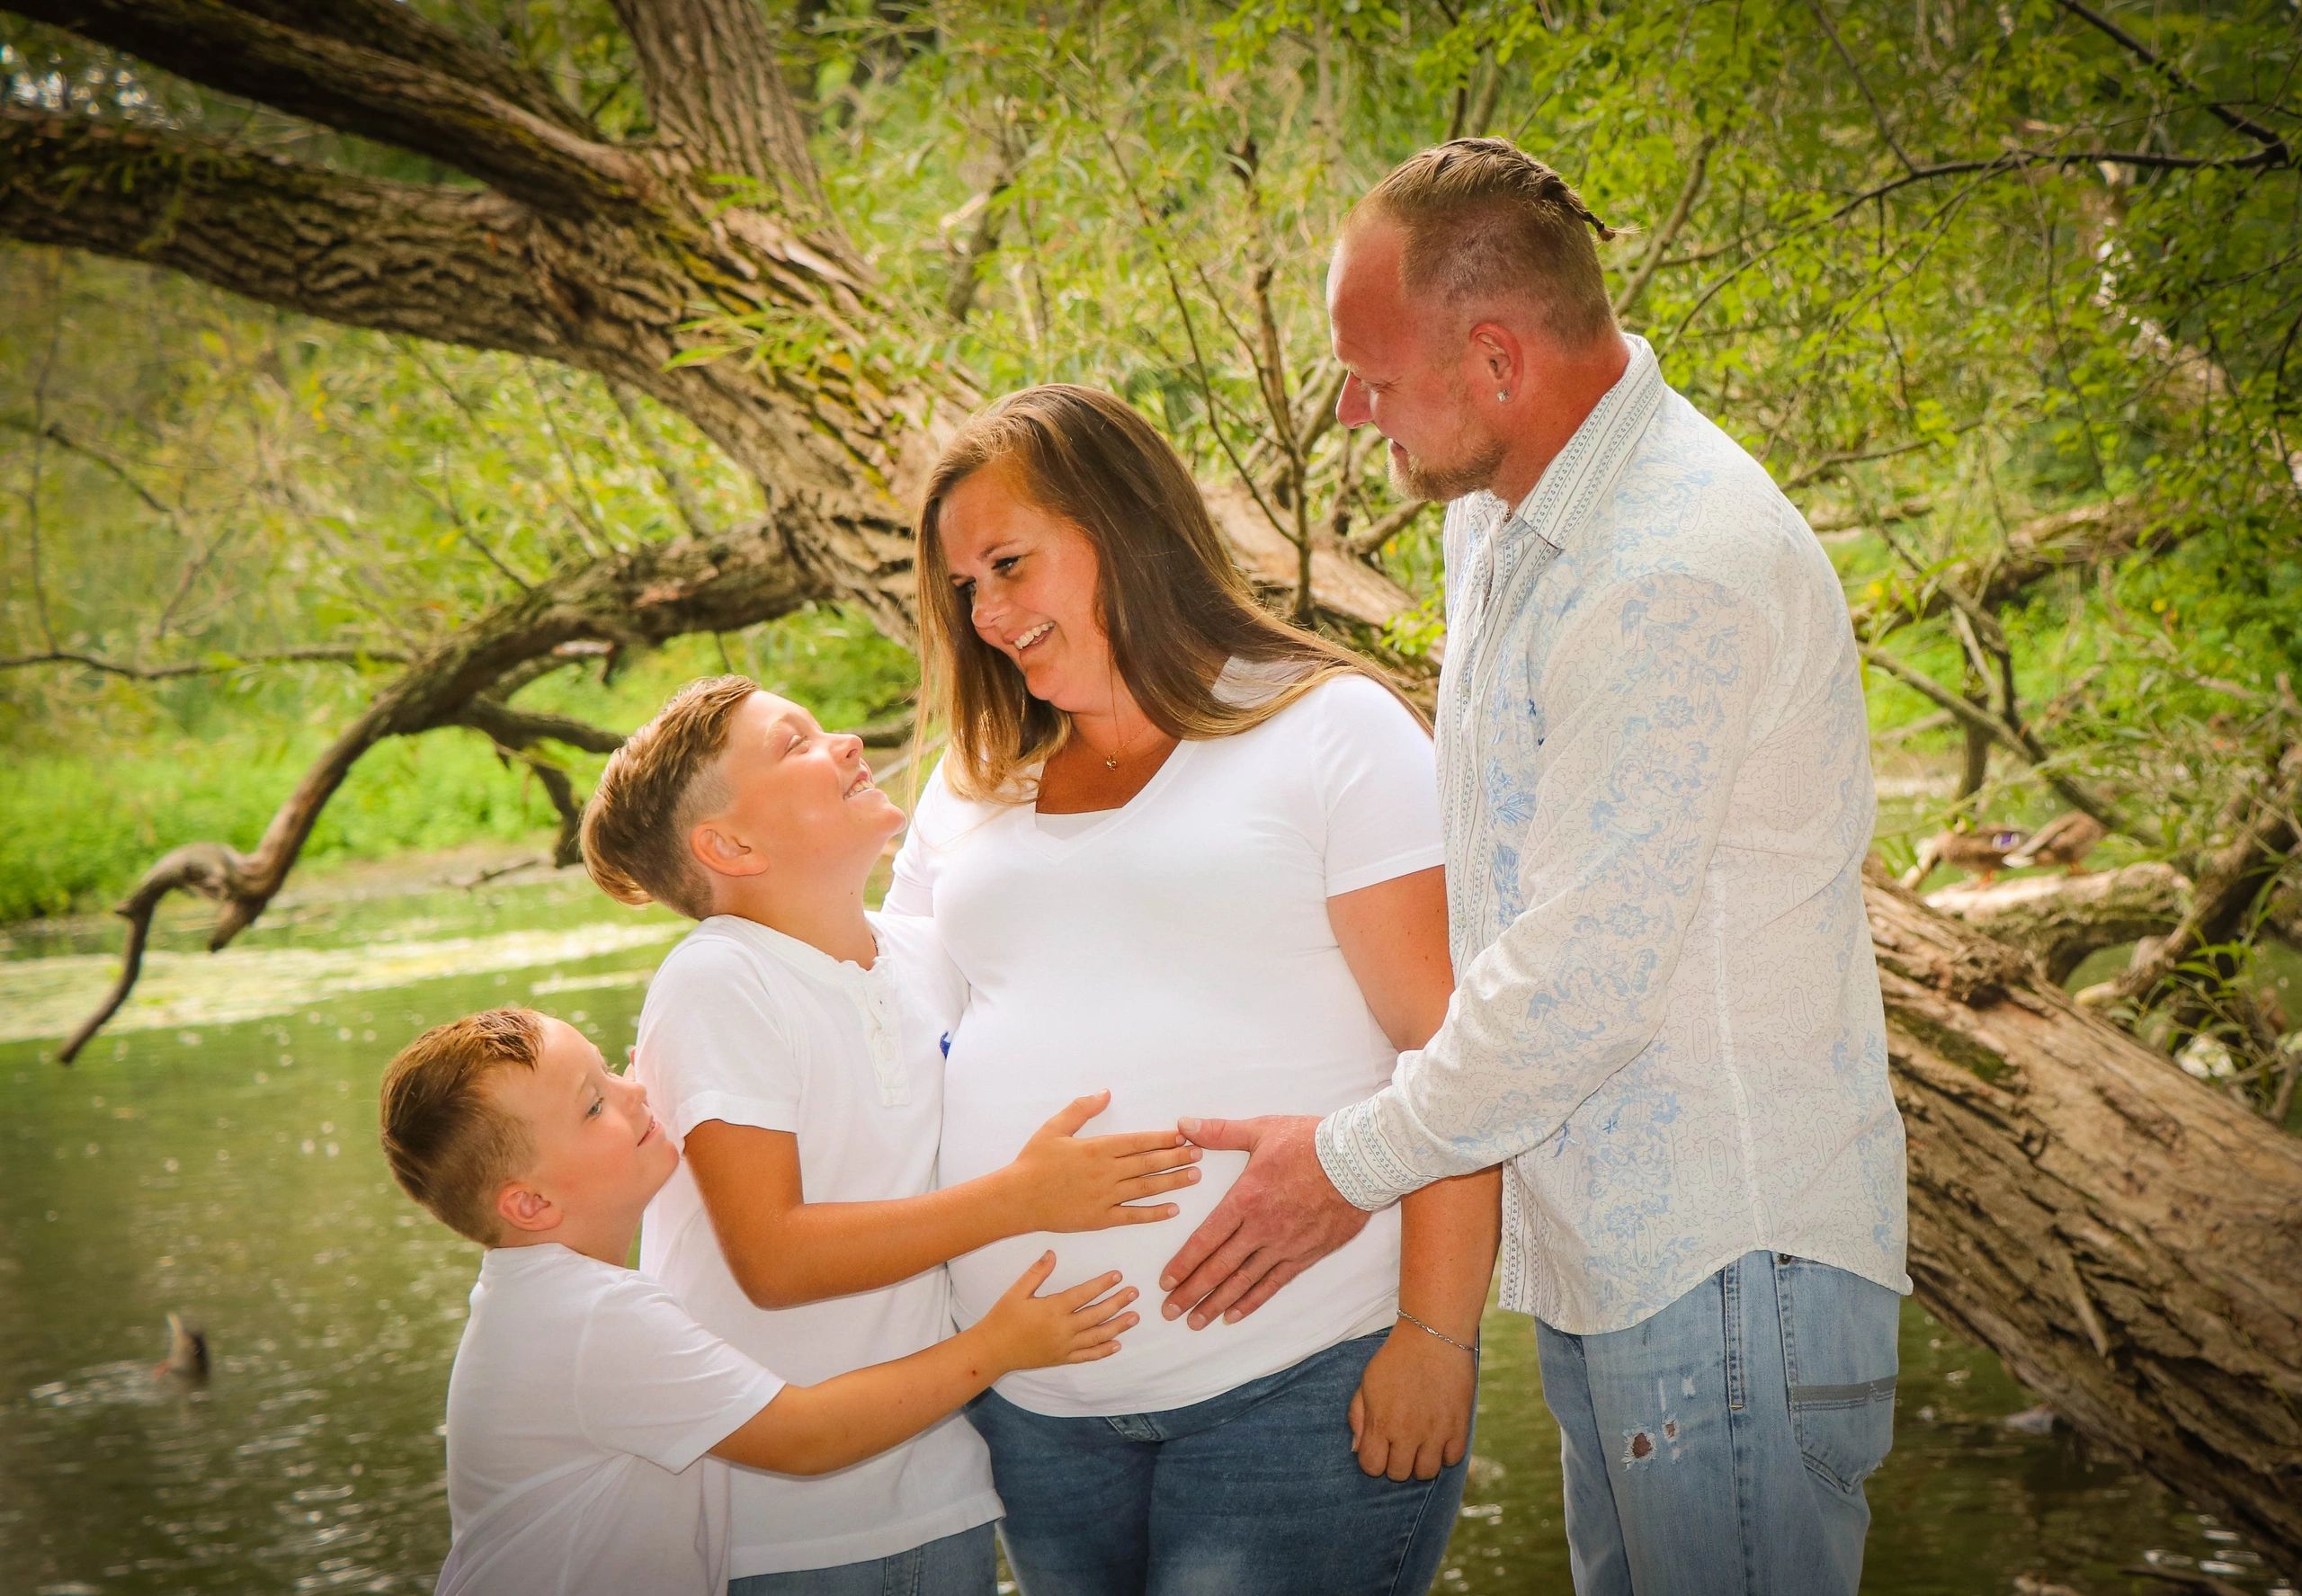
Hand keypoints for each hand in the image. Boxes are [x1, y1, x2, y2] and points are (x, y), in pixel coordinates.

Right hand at [977, 1252, 1138, 1371]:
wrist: (992, 1350)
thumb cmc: (1003, 1318)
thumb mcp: (1016, 1291)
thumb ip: (1036, 1272)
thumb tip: (1052, 1253)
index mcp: (1053, 1308)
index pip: (1084, 1294)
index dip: (1102, 1284)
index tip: (1118, 1275)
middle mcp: (1063, 1328)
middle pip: (1097, 1314)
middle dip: (1118, 1303)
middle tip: (1135, 1293)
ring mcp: (1064, 1346)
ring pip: (1097, 1336)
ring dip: (1118, 1326)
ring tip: (1134, 1317)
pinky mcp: (1062, 1358)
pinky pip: (1087, 1356)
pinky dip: (1103, 1351)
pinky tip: (1116, 1345)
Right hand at [1008, 1090, 1202, 1233]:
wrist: (1016, 1199)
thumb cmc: (1033, 1161)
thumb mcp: (1054, 1128)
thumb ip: (1081, 1109)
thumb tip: (1105, 1093)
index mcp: (1097, 1149)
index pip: (1138, 1142)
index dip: (1163, 1139)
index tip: (1183, 1136)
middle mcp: (1105, 1172)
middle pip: (1148, 1163)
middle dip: (1176, 1157)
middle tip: (1199, 1153)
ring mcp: (1104, 1197)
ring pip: (1146, 1188)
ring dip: (1173, 1182)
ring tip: (1194, 1176)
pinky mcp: (1100, 1219)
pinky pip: (1132, 1215)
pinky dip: (1154, 1213)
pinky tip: (1173, 1209)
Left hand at [1158, 1114, 1370, 1327]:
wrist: (1361, 1161)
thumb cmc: (1310, 1142)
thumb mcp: (1261, 1130)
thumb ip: (1220, 1132)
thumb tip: (1183, 1124)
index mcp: (1245, 1199)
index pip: (1206, 1239)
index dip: (1183, 1264)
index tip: (1165, 1282)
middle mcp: (1261, 1228)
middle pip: (1219, 1268)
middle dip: (1191, 1292)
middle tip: (1170, 1311)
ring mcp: (1284, 1245)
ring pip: (1244, 1282)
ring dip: (1217, 1304)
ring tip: (1196, 1321)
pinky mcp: (1306, 1254)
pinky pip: (1274, 1284)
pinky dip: (1252, 1301)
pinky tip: (1235, 1315)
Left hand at [1348, 1322, 1476, 1480]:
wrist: (1433, 1335)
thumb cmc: (1396, 1358)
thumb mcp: (1367, 1382)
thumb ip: (1358, 1417)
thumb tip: (1357, 1449)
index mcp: (1381, 1422)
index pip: (1371, 1467)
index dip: (1373, 1460)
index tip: (1379, 1448)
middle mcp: (1408, 1433)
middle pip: (1398, 1474)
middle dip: (1395, 1462)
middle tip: (1400, 1443)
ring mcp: (1435, 1432)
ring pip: (1426, 1472)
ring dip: (1420, 1462)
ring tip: (1420, 1443)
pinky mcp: (1459, 1426)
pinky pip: (1453, 1459)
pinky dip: (1445, 1453)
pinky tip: (1439, 1437)